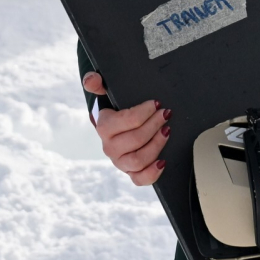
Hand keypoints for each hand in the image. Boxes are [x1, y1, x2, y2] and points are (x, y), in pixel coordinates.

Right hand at [86, 71, 168, 186]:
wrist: (118, 125)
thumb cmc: (116, 108)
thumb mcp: (107, 93)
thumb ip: (97, 83)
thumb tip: (93, 79)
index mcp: (104, 126)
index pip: (124, 121)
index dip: (143, 112)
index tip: (156, 103)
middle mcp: (109, 146)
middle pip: (135, 140)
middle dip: (154, 125)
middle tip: (165, 114)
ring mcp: (120, 161)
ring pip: (138, 160)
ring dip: (157, 144)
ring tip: (167, 131)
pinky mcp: (130, 172)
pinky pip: (139, 179)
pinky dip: (152, 173)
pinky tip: (163, 161)